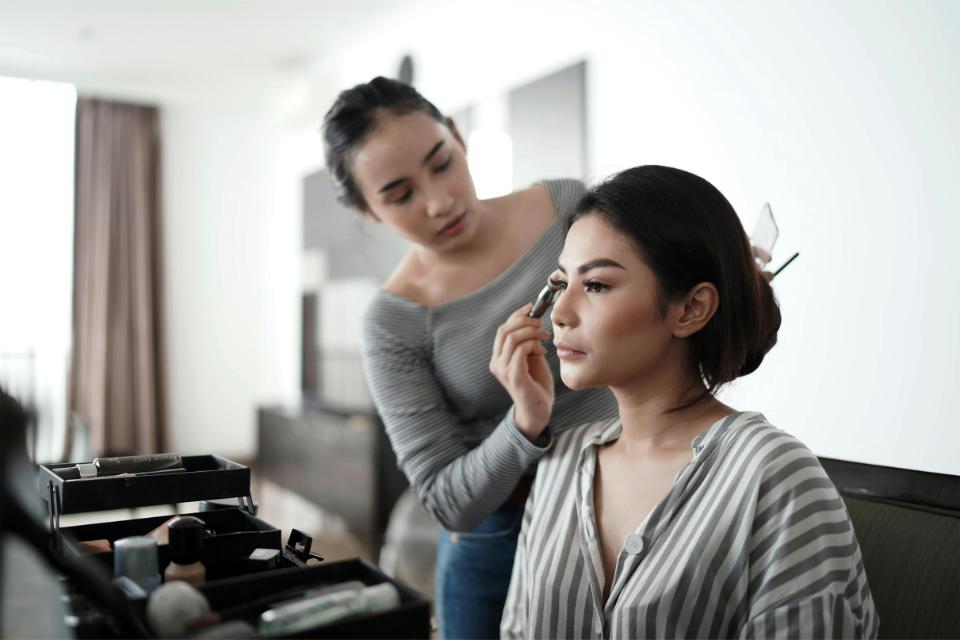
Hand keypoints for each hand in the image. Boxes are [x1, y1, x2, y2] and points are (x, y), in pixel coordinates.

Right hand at [489, 304, 554, 440]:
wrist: (538, 411)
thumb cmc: (536, 384)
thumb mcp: (532, 357)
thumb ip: (529, 341)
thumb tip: (534, 320)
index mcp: (499, 357)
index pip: (503, 329)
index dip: (517, 316)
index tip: (531, 308)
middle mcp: (497, 362)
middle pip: (505, 330)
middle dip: (524, 321)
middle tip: (541, 323)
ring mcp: (503, 370)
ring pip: (512, 338)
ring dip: (531, 332)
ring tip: (544, 337)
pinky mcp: (514, 377)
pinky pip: (520, 351)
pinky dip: (532, 345)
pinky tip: (541, 351)